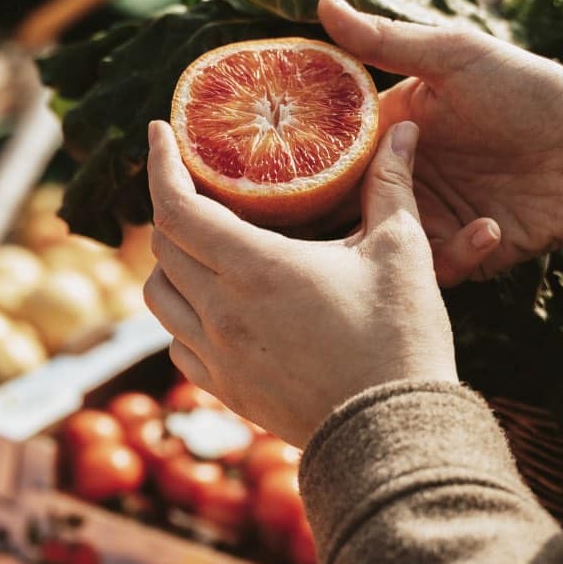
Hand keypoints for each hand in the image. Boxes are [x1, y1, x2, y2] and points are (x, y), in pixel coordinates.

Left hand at [142, 119, 457, 447]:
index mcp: (255, 268)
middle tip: (197, 185)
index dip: (159, 164)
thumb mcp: (401, 253)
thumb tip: (404, 128)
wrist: (393, 435)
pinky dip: (183, 315)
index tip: (158, 134)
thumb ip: (391, 185)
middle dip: (171, 206)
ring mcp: (217, 356)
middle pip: (163, 245)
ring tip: (201, 245)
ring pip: (159, 296)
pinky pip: (178, 343)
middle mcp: (221, 312)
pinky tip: (214, 305)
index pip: (176, 206)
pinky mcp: (225, 391)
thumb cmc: (400, 340)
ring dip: (170, 263)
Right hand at [318, 0, 562, 290]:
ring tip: (414, 227)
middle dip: (327, 220)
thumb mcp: (459, 57)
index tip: (276, 169)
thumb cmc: (533, 94)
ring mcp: (425, 218)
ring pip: (377, 245)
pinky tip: (490, 226)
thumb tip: (323, 2)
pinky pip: (433, 269)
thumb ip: (388, 40)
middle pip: (339, 206)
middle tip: (331, 222)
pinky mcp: (456, 255)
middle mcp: (398, 176)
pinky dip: (457, 254)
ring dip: (391, 240)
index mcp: (388, 128)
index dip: (296, 159)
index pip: (324, 148)